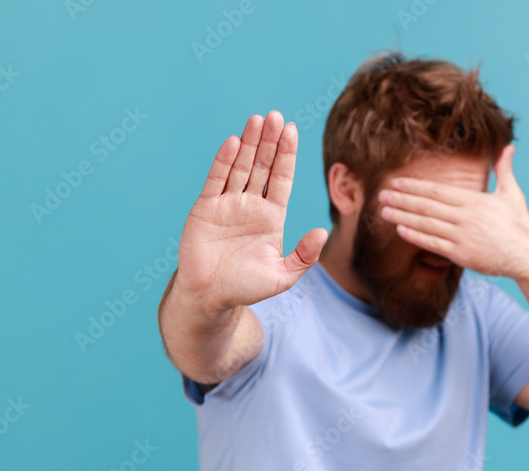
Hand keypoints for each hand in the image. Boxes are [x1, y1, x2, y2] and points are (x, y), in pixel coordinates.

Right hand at [175, 111, 327, 313]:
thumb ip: (303, 255)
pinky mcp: (206, 208)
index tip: (293, 130)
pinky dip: (224, 161)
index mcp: (272, 216)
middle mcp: (251, 205)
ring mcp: (228, 204)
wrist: (209, 296)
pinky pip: (216, 180)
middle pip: (263, 166)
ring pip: (240, 167)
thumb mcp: (282, 276)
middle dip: (270, 141)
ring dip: (250, 143)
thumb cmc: (246, 287)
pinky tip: (234, 142)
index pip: (282, 178)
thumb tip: (322, 232)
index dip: (287, 155)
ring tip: (258, 119)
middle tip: (276, 116)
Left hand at [376, 144, 528, 280]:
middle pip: (427, 205)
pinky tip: (400, 229)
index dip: (415, 185)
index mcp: (474, 200)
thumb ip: (504, 170)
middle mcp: (465, 217)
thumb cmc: (519, 225)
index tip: (397, 181)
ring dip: (403, 216)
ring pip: (426, 223)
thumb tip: (509, 147)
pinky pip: (432, 243)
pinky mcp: (460, 254)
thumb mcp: (512, 194)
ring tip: (384, 210)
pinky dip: (415, 236)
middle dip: (402, 198)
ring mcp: (462, 236)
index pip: (438, 191)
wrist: (526, 256)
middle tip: (382, 193)